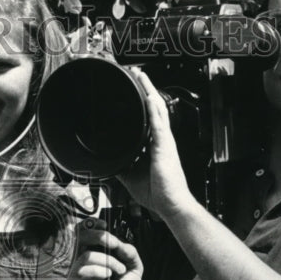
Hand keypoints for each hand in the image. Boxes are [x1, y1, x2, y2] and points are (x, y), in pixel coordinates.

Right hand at [67, 218, 142, 279]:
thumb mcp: (134, 269)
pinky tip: (107, 277)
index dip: (92, 224)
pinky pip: (82, 271)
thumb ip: (130, 253)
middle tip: (114, 244)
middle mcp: (82, 260)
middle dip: (101, 237)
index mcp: (95, 252)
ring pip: (86, 256)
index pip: (84, 231)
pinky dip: (98, 271)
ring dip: (107, 261)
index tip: (105, 224)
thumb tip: (120, 244)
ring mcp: (76, 272)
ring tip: (118, 270)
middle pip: (81, 237)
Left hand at [117, 68, 194, 220]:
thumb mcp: (132, 177)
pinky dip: (153, 108)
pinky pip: (158, 123)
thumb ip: (122, 166)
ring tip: (142, 76)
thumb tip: (110, 161)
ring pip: (157, 110)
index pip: (149, 119)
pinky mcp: (164, 146)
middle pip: (154, 108)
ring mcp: (164, 141)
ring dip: (149, 91)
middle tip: (138, 74)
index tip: (136, 92)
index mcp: (156, 146)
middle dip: (146, 90)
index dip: (143, 104)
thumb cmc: (158, 193)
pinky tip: (148, 95)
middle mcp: (161, 140)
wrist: (170, 205)